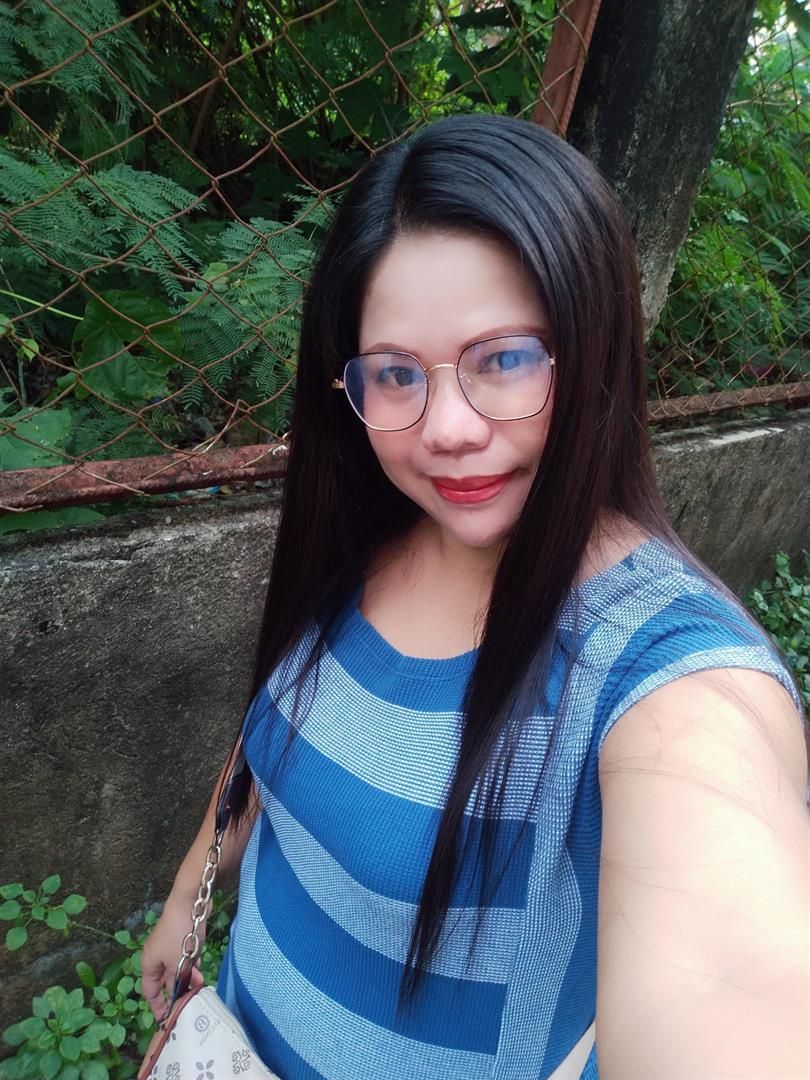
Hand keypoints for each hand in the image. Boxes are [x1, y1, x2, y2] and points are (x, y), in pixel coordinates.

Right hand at [140, 892, 205, 1020]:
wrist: (189, 904)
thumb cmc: (179, 936)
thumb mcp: (177, 965)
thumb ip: (175, 983)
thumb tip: (176, 996)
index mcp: (148, 964)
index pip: (150, 992)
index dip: (158, 1006)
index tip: (166, 1019)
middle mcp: (155, 955)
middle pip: (165, 980)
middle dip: (179, 989)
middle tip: (191, 998)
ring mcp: (167, 945)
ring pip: (177, 968)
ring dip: (188, 975)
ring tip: (200, 981)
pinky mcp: (179, 937)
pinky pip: (183, 956)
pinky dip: (191, 962)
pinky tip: (199, 962)